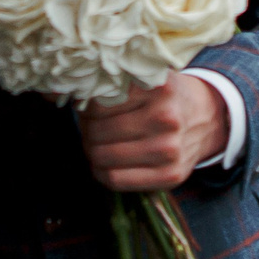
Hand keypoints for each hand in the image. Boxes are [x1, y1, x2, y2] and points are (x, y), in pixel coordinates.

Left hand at [77, 75, 225, 192]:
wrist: (206, 119)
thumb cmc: (164, 97)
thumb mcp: (144, 78)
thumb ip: (109, 82)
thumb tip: (52, 93)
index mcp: (157, 87)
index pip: (96, 103)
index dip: (85, 107)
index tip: (90, 106)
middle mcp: (165, 117)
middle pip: (96, 131)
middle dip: (87, 130)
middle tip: (92, 126)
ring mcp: (169, 149)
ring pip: (101, 156)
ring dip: (92, 151)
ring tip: (99, 142)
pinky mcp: (171, 175)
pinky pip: (115, 180)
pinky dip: (102, 172)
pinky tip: (107, 163)